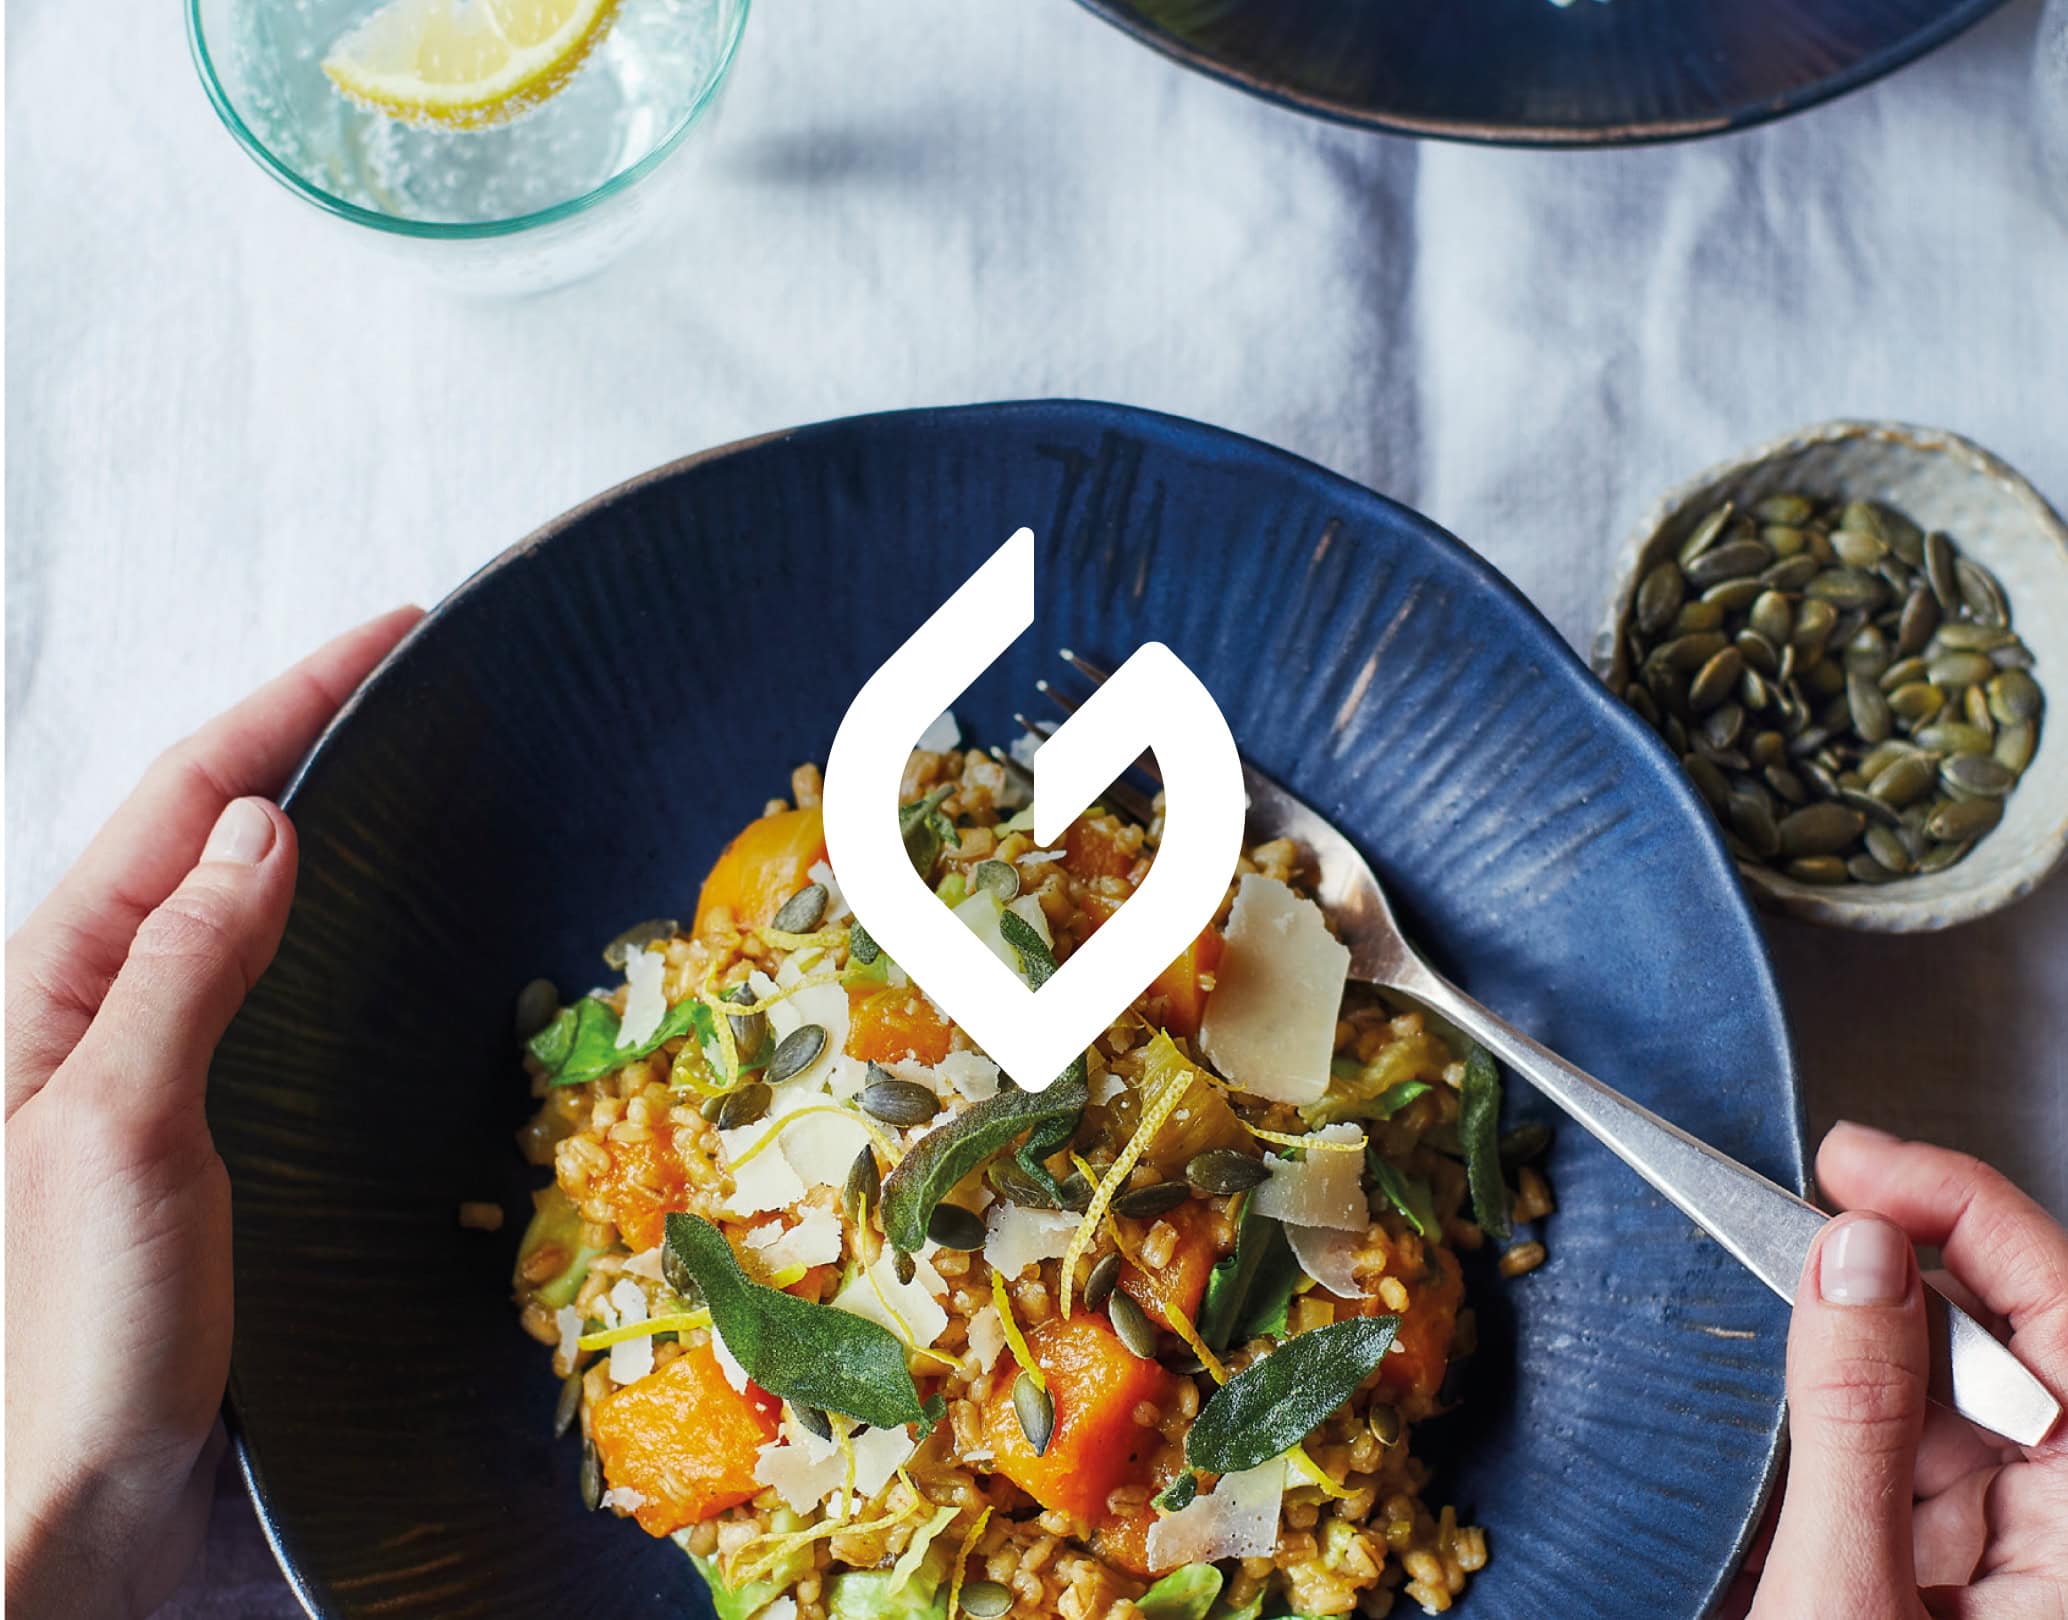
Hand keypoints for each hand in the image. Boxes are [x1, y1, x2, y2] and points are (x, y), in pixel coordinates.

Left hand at [5, 608, 420, 1618]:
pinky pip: (272, 997)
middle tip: (410, 681)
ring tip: (405, 771)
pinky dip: (330, 935)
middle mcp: (101, 1015)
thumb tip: (266, 825)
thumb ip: (181, 972)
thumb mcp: (115, 1135)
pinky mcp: (216, 1141)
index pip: (188, 801)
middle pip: (209, 833)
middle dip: (302, 736)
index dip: (287, 702)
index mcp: (51, 990)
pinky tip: (376, 938)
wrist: (72, 1526)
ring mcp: (158, 1077)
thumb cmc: (63, 1346)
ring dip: (319, 826)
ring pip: (241, 909)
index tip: (390, 635)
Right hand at [1736, 1122, 2067, 1619]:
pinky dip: (1838, 1433)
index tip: (1850, 1163)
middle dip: (1891, 1284)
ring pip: (1948, 1407)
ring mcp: (2020, 1566)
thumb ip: (1852, 1423)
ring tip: (1761, 1359)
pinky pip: (1909, 1471)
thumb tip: (1852, 1256)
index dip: (1959, 1207)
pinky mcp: (1956, 1589)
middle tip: (1785, 1233)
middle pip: (2004, 1351)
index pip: (2064, 1309)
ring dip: (1853, 1364)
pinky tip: (1776, 1439)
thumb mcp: (1842, 1597)